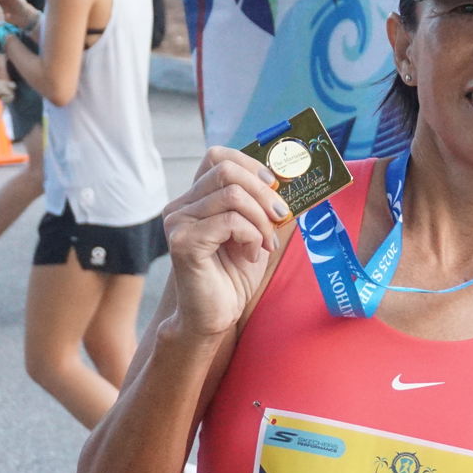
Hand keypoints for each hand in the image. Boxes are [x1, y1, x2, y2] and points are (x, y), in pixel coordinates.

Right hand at [161, 147, 291, 338]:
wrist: (213, 316)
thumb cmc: (233, 275)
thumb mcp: (255, 232)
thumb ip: (264, 206)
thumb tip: (294, 180)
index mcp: (195, 199)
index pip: (217, 156)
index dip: (251, 165)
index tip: (275, 186)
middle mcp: (181, 206)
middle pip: (226, 170)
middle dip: (263, 192)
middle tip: (279, 218)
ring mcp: (178, 222)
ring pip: (232, 195)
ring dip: (261, 220)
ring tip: (265, 245)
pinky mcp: (184, 242)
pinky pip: (230, 221)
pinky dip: (251, 236)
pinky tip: (251, 255)